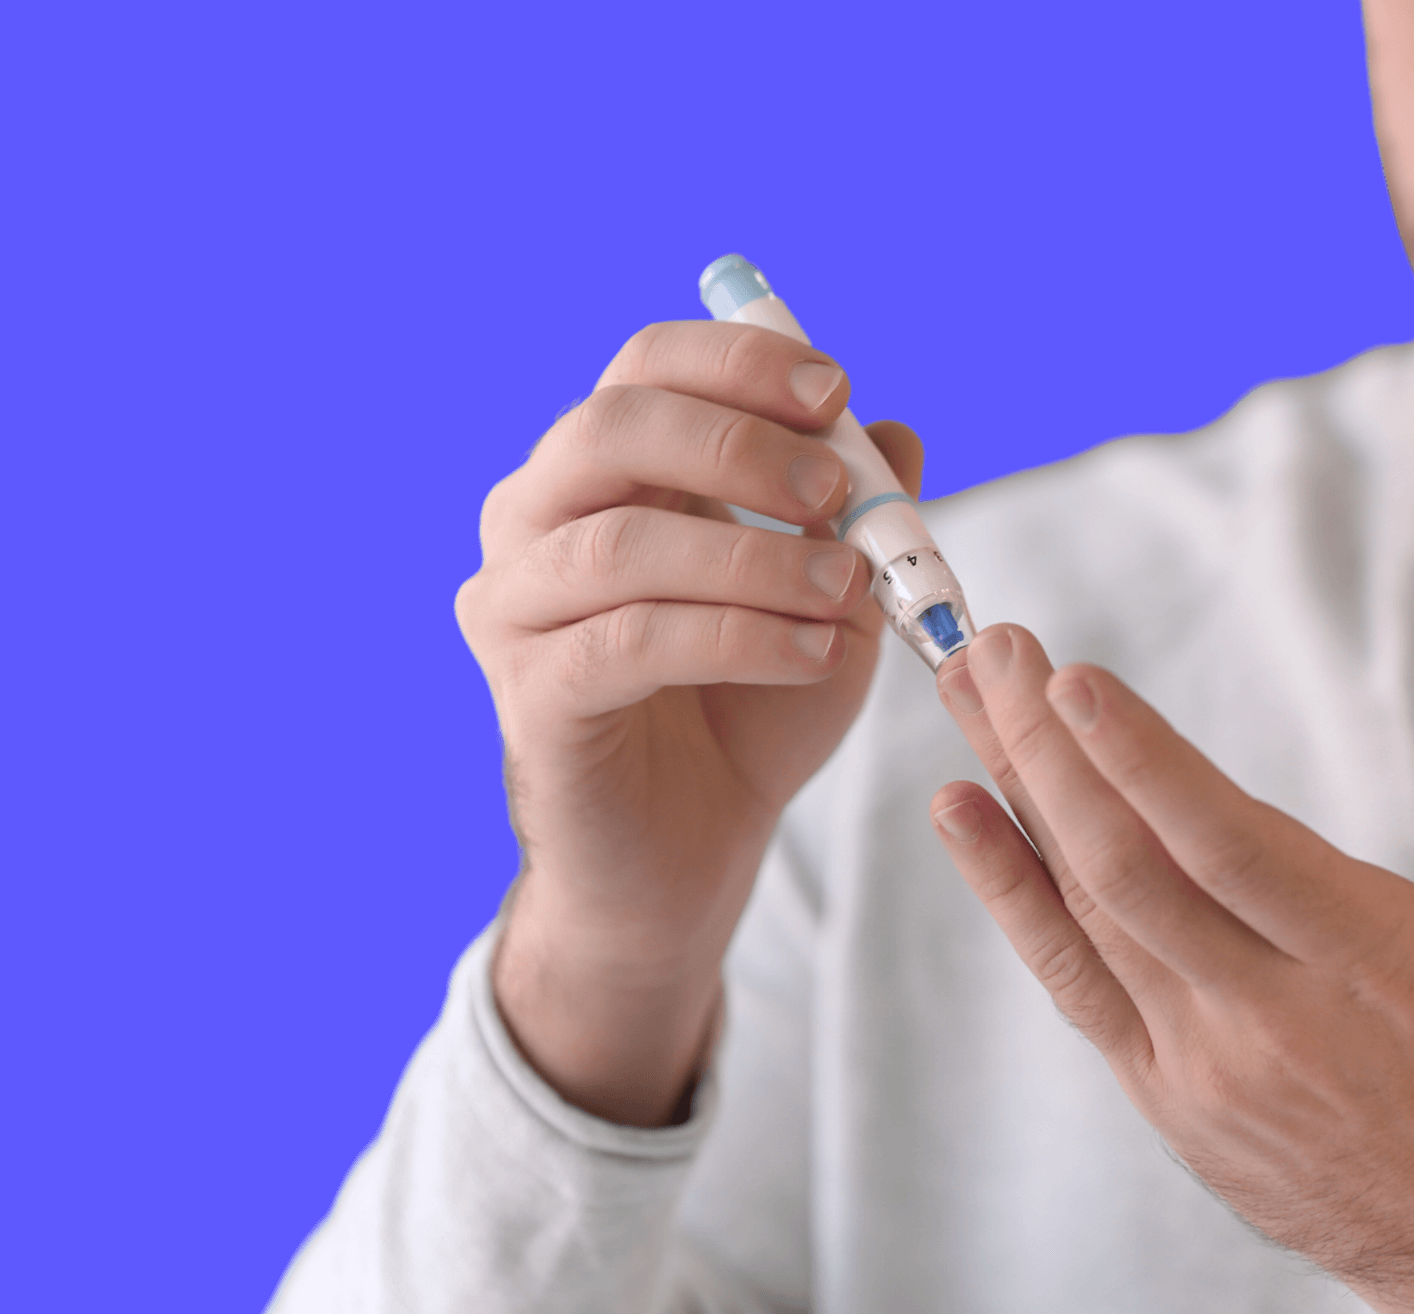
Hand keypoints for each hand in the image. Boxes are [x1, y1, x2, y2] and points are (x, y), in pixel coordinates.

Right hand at [455, 320, 921, 1124]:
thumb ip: (853, 517)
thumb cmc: (750, 710)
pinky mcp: (530, 695)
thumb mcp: (826, 600)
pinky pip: (630, 641)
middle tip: (838, 493)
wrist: (688, 852)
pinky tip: (813, 655)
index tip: (836, 391)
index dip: (738, 362)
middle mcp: (534, 521)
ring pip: (623, 544)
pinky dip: (737, 638)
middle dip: (740, 447)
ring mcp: (515, 607)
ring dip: (755, 558)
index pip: (644, 367)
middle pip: (612, 429)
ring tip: (848, 592)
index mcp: (601, 472)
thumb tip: (898, 435)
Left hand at [929, 624, 1413, 1313]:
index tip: (1071, 680)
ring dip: (1020, 793)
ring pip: (1089, 911)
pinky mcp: (1169, 1094)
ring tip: (965, 692)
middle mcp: (1273, 1016)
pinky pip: (1075, 981)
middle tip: (991, 647)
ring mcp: (1207, 1062)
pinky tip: (963, 816)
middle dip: (1049, 749)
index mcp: (1376, 968)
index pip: (1235, 851)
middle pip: (1131, 868)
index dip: (1146, 764)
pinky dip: (1011, 895)